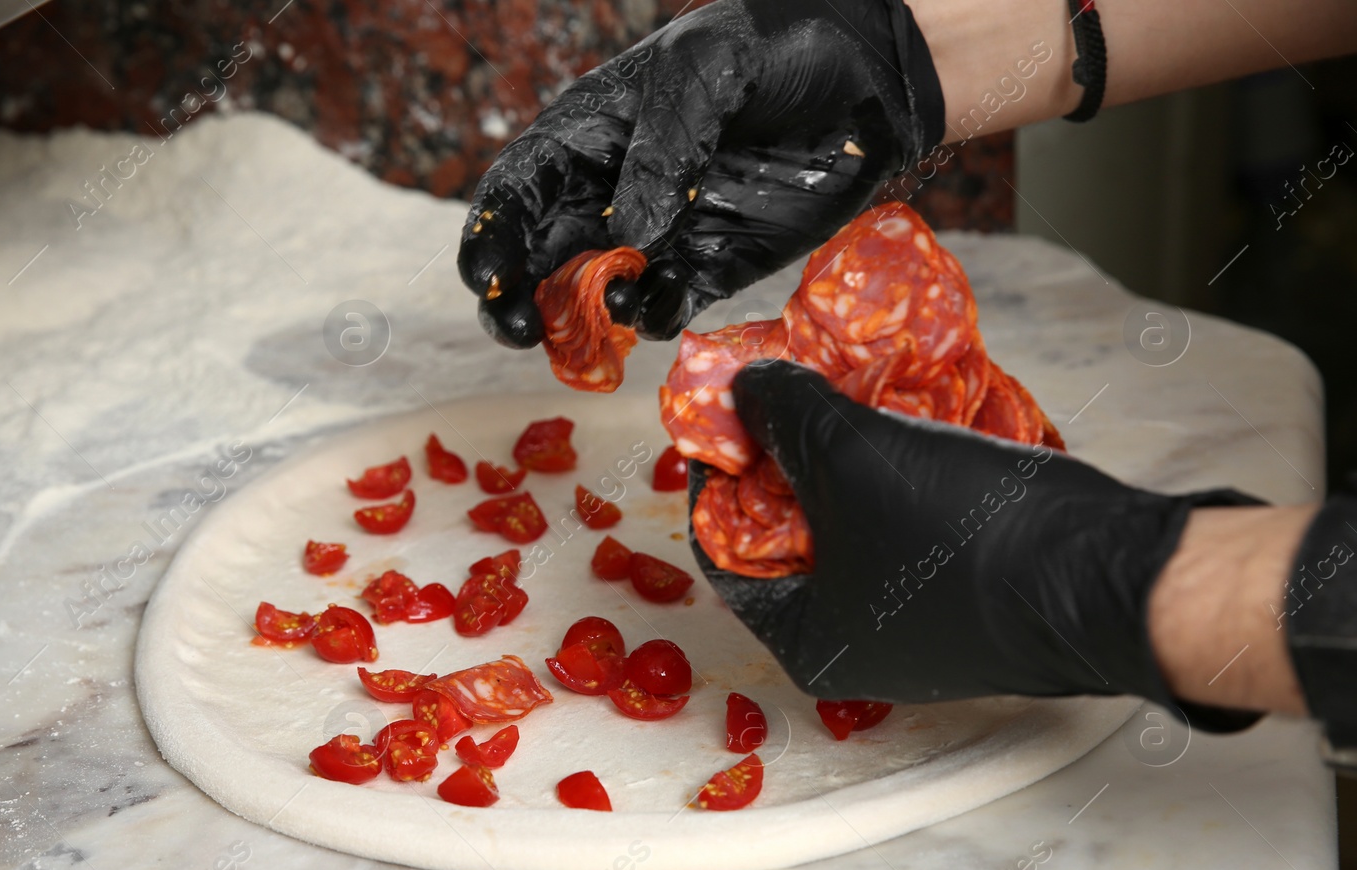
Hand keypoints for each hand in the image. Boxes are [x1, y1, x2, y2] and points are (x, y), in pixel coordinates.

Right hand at [456, 0, 945, 346]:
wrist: (873, 72)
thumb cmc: (780, 45)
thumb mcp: (710, 73)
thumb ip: (661, 152)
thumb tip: (626, 239)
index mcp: (589, 132)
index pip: (517, 190)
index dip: (491, 236)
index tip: (490, 278)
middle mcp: (612, 189)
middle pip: (539, 255)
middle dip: (519, 297)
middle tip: (521, 331)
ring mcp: (660, 233)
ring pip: (592, 294)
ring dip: (582, 319)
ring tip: (600, 322)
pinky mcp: (711, 266)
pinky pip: (663, 306)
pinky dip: (651, 319)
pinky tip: (659, 309)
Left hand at [692, 360, 1265, 726]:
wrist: (1113, 572)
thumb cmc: (965, 536)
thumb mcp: (851, 456)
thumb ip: (785, 416)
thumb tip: (743, 388)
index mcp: (808, 643)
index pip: (723, 552)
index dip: (720, 472)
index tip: (731, 411)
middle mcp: (860, 646)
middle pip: (792, 535)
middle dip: (793, 454)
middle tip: (793, 389)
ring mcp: (921, 625)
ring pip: (859, 523)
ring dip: (853, 455)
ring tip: (850, 388)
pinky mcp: (973, 595)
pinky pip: (915, 524)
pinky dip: (907, 472)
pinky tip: (913, 416)